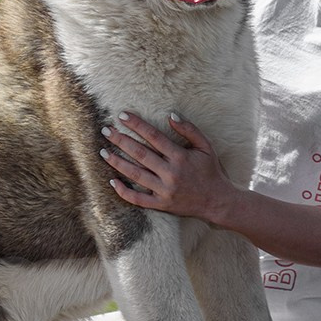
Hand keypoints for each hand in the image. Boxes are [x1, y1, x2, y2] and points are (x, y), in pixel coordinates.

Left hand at [101, 112, 236, 222]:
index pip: (153, 136)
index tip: (122, 116)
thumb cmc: (211, 171)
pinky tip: (112, 182)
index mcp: (180, 157)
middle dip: (120, 141)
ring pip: (135, 175)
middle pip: (140, 154)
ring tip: (103, 152)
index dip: (137, 125)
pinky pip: (138, 199)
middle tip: (105, 131)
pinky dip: (124, 192)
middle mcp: (170, 173)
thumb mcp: (206, 147)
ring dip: (117, 163)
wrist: (217, 202)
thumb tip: (170, 116)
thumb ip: (189, 130)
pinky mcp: (161, 204)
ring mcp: (164, 191)